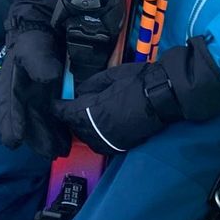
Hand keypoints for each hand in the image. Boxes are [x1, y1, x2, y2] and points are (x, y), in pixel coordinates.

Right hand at [0, 0, 70, 159]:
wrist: (49, 18)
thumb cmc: (34, 33)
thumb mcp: (33, 44)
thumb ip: (38, 61)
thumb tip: (48, 79)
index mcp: (12, 80)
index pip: (9, 104)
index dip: (10, 122)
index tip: (13, 141)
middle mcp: (25, 89)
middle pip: (29, 116)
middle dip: (37, 136)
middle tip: (49, 154)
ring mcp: (40, 89)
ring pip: (43, 116)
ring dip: (50, 133)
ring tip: (61, 149)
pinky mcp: (55, 87)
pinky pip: (56, 108)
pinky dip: (60, 121)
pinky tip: (68, 133)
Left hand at [52, 38, 219, 155]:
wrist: (164, 95)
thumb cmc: (138, 80)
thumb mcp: (112, 74)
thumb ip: (92, 84)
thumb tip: (79, 92)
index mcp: (92, 110)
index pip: (66, 112)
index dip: (58, 107)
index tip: (54, 103)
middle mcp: (96, 129)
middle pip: (75, 126)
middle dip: (71, 117)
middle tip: (70, 107)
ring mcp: (108, 139)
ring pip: (86, 137)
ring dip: (82, 128)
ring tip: (83, 117)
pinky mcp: (120, 145)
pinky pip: (100, 143)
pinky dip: (95, 136)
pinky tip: (98, 128)